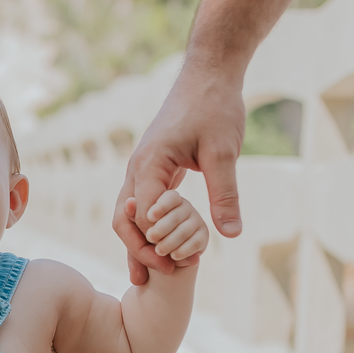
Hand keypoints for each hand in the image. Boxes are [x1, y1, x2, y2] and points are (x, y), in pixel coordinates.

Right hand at [113, 61, 244, 283]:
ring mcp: (142, 169)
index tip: (178, 264)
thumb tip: (229, 235)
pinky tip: (161, 248)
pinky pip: (142, 206)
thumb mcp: (224, 151)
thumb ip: (224, 194)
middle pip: (123, 220)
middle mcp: (137, 168)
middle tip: (158, 278)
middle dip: (138, 251)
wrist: (209, 74)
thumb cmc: (215, 106)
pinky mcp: (154, 169)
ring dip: (139, 245)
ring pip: (128, 215)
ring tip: (148, 277)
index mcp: (149, 163)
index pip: (142, 215)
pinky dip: (148, 229)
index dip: (157, 243)